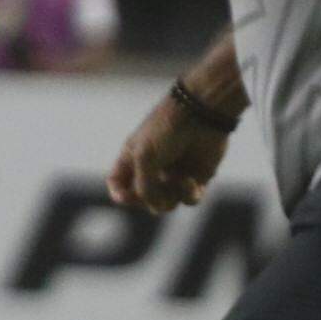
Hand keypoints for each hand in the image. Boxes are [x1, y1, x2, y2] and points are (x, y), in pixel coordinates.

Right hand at [109, 89, 230, 216]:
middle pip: (143, 199)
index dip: (120, 194)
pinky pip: (189, 200)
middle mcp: (152, 167)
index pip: (118, 183)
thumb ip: (143, 187)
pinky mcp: (197, 178)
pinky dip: (189, 195)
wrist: (202, 114)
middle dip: (149, 201)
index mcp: (132, 157)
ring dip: (171, 197)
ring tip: (180, 181)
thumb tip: (155, 206)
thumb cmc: (167, 129)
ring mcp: (175, 174)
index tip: (125, 198)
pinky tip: (191, 181)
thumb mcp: (144, 157)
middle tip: (157, 194)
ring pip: (167, 203)